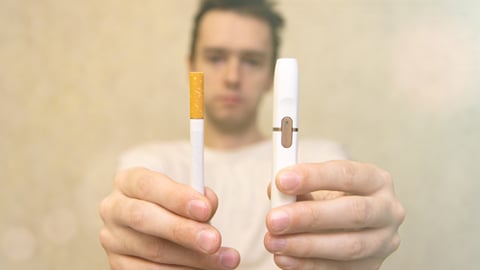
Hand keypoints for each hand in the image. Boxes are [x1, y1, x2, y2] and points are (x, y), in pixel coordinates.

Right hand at [99, 167, 239, 268]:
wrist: (160, 228)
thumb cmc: (175, 207)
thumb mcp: (185, 196)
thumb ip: (197, 199)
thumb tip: (208, 205)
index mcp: (128, 182)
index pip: (148, 185)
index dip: (177, 197)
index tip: (206, 209)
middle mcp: (114, 209)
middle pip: (143, 219)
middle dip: (183, 231)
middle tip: (215, 240)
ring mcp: (113, 239)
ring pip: (152, 251)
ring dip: (194, 259)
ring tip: (225, 260)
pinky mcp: (118, 265)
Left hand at [265, 160, 404, 268]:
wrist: (348, 227)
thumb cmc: (332, 200)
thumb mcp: (319, 187)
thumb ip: (299, 187)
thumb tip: (276, 191)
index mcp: (376, 180)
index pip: (347, 174)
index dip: (314, 176)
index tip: (282, 180)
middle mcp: (388, 211)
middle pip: (354, 212)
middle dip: (310, 216)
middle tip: (274, 219)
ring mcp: (383, 243)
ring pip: (349, 247)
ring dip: (305, 246)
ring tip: (273, 241)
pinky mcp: (371, 268)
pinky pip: (339, 269)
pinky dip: (307, 265)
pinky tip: (284, 258)